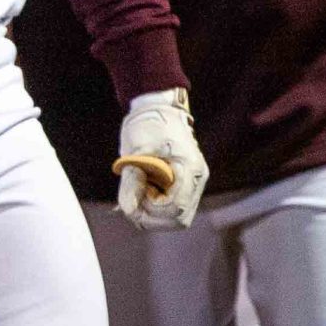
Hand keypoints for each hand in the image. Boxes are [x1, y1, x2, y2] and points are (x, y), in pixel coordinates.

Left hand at [116, 88, 208, 229]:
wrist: (159, 106)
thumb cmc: (148, 124)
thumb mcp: (135, 150)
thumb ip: (132, 180)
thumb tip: (128, 209)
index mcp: (189, 169)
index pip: (175, 209)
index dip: (151, 211)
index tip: (132, 199)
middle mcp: (197, 180)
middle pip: (178, 218)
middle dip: (152, 216)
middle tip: (132, 198)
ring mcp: (193, 182)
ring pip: (176, 216)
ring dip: (153, 212)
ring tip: (137, 191)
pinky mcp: (186, 183)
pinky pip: (173, 206)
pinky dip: (156, 205)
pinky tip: (143, 190)